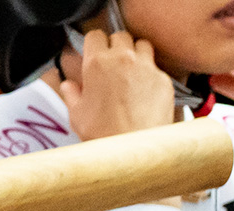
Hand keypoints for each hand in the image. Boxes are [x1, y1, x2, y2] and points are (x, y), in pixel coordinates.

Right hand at [48, 29, 176, 140]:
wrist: (133, 151)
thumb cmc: (104, 135)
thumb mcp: (77, 115)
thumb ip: (71, 95)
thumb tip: (69, 87)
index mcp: (97, 62)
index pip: (95, 35)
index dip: (96, 44)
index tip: (97, 53)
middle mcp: (123, 59)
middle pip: (121, 36)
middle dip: (117, 46)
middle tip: (116, 63)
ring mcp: (146, 68)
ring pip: (143, 46)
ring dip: (138, 54)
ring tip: (134, 72)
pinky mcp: (164, 82)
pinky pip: (159, 69)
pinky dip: (154, 76)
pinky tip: (149, 91)